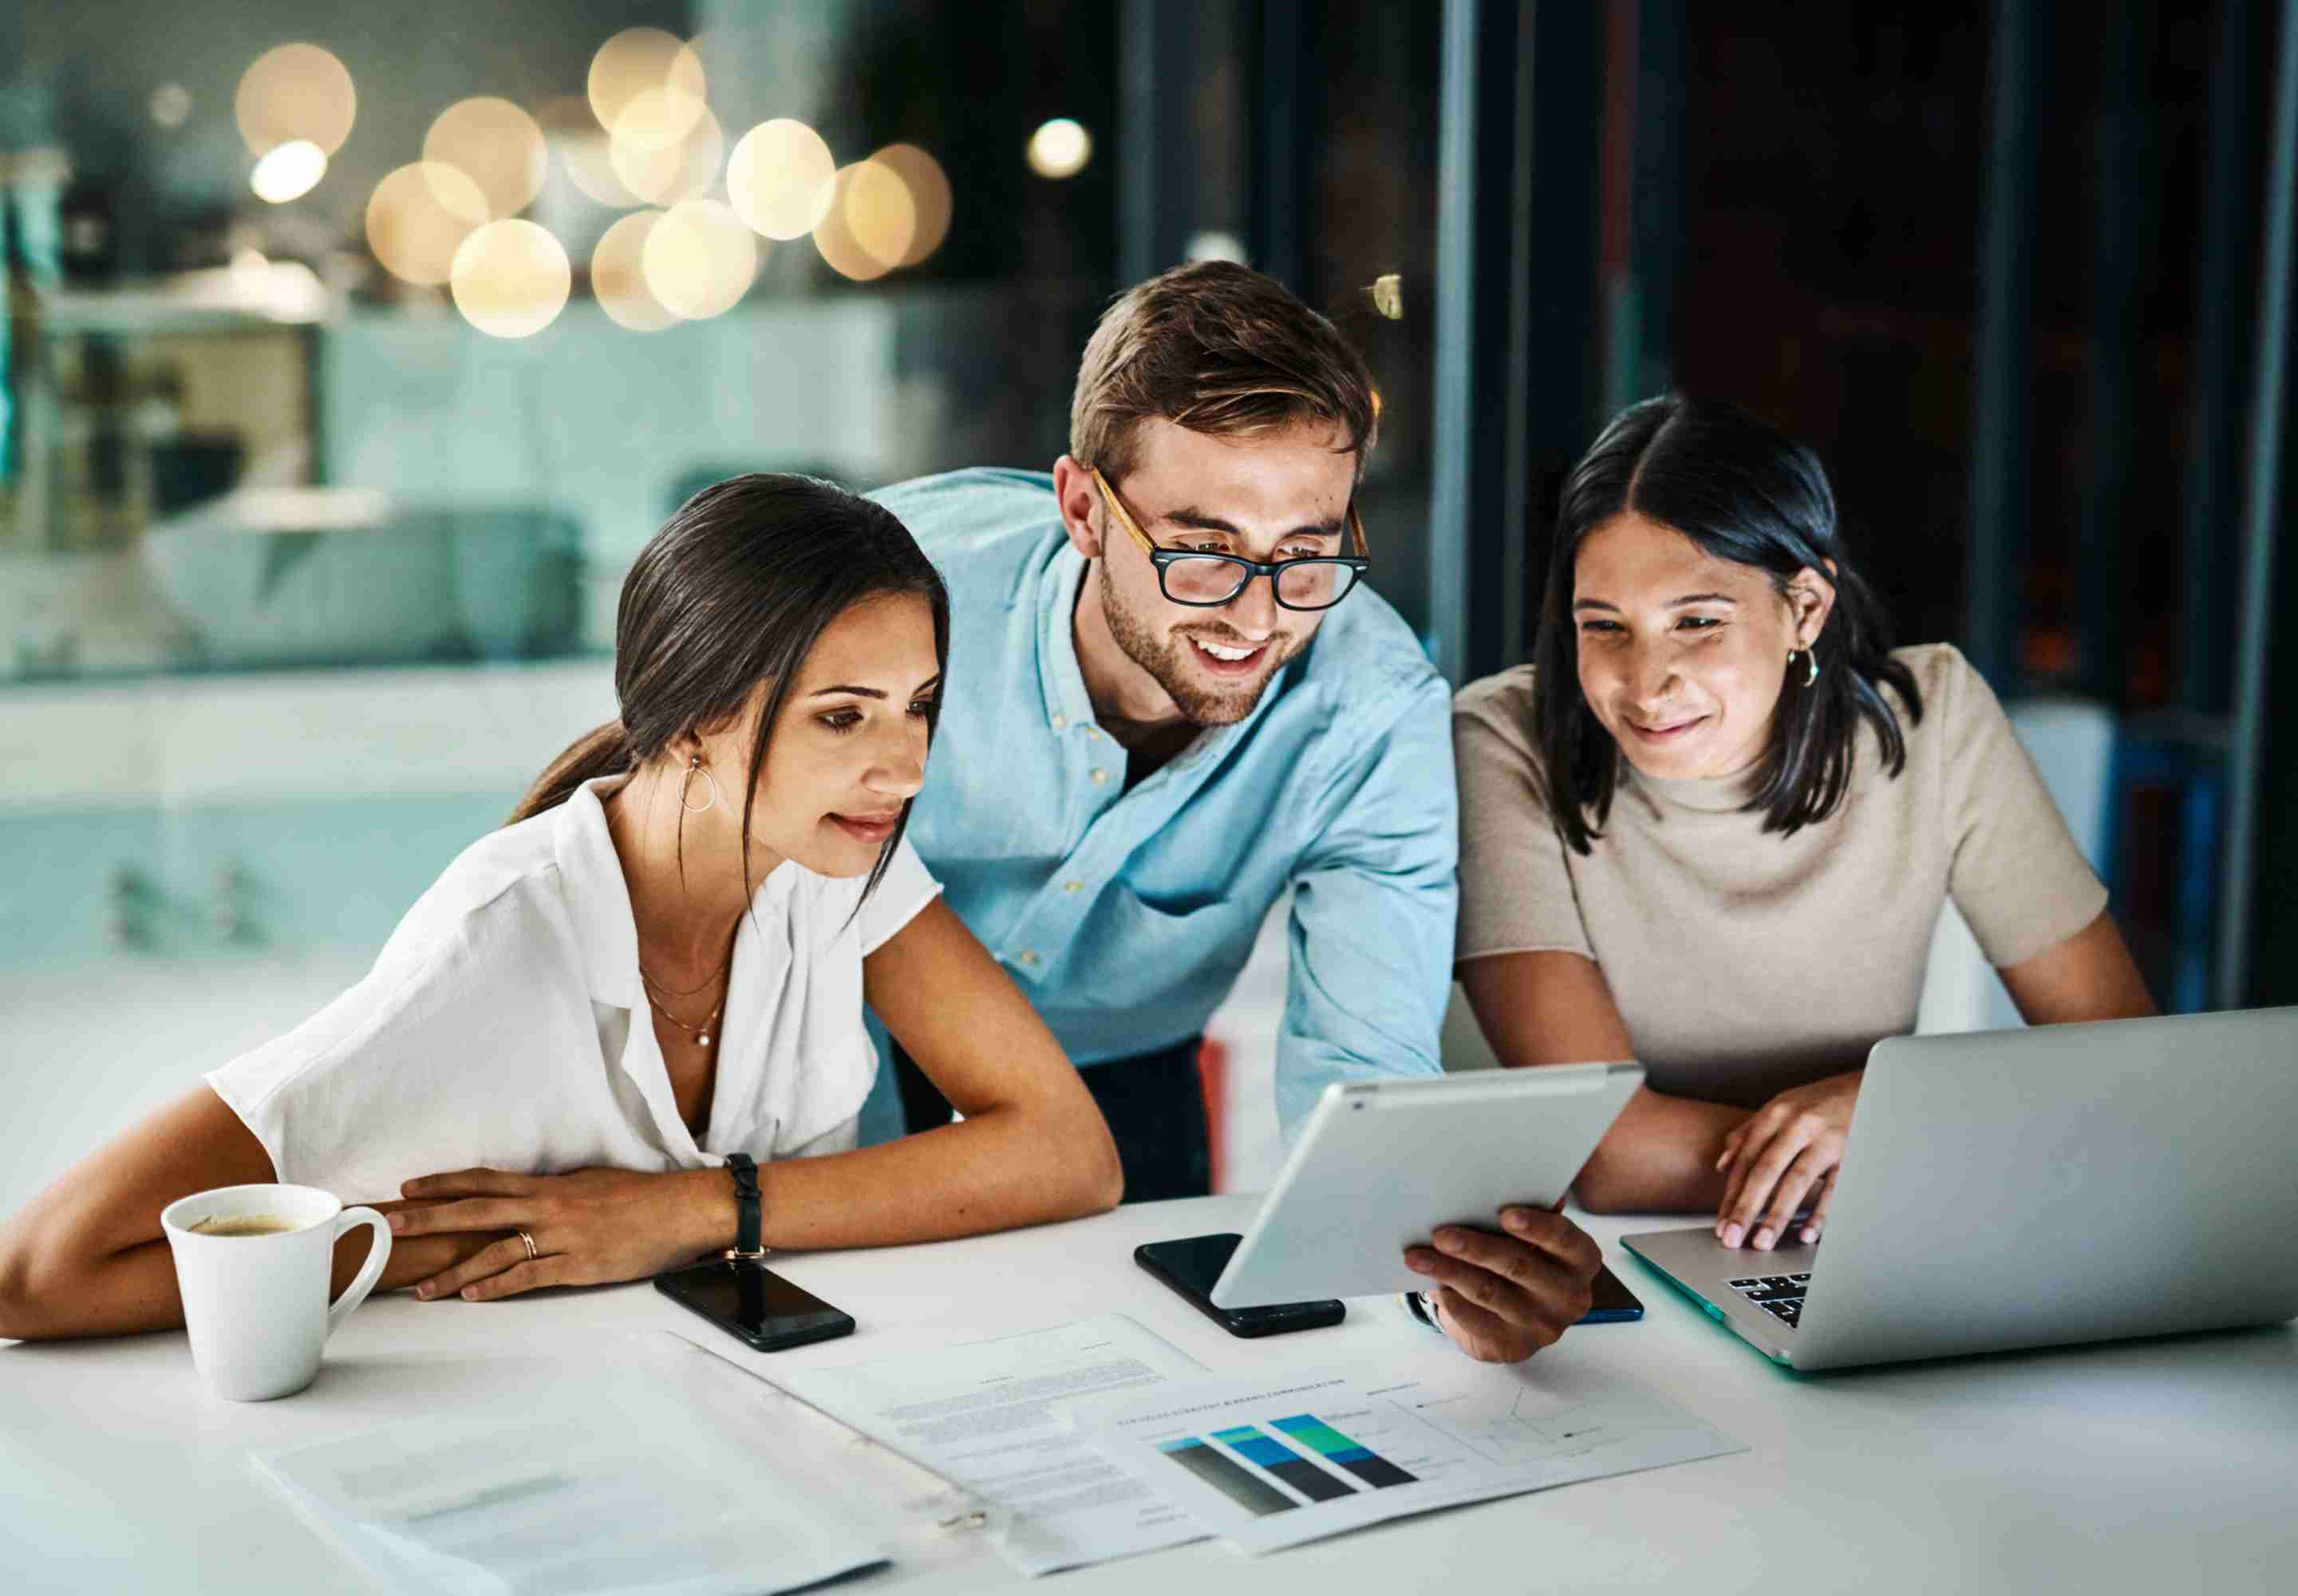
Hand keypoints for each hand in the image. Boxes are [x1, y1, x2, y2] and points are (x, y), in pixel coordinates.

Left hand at [389, 1166, 721, 1301]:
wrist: (679, 1210)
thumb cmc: (638, 1196)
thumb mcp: (589, 1182)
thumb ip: (553, 1191)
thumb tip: (526, 1197)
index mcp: (548, 1185)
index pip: (484, 1181)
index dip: (443, 1184)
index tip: (406, 1190)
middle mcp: (547, 1207)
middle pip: (476, 1211)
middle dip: (429, 1219)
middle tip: (389, 1227)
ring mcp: (561, 1237)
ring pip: (494, 1252)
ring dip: (454, 1272)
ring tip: (422, 1290)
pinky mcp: (577, 1266)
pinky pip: (528, 1276)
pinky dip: (496, 1286)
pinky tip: (472, 1296)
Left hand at [1403, 1206, 1599, 1362]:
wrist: (1517, 1323)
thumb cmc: (1524, 1262)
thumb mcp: (1537, 1242)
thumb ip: (1530, 1216)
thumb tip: (1509, 1183)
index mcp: (1581, 1260)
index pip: (1564, 1239)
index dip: (1536, 1226)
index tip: (1504, 1214)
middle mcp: (1569, 1295)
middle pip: (1519, 1266)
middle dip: (1476, 1248)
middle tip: (1440, 1234)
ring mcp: (1542, 1325)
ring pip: (1490, 1293)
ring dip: (1450, 1272)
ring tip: (1417, 1257)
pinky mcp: (1513, 1346)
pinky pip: (1476, 1319)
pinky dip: (1451, 1299)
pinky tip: (1430, 1284)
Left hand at [1713, 1072, 1860, 1249]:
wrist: (1868, 1085)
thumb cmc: (1818, 1101)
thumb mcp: (1780, 1107)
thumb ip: (1749, 1133)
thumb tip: (1722, 1164)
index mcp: (1774, 1114)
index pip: (1746, 1160)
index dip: (1731, 1193)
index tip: (1721, 1223)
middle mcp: (1796, 1125)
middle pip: (1765, 1172)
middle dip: (1745, 1208)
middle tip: (1731, 1238)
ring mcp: (1825, 1140)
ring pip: (1795, 1182)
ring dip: (1776, 1215)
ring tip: (1762, 1242)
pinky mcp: (1851, 1153)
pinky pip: (1833, 1188)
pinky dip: (1820, 1213)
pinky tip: (1806, 1234)